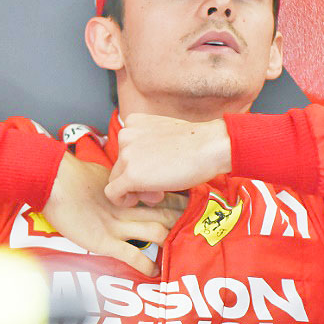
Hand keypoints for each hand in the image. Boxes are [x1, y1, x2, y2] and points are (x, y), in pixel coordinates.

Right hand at [42, 152, 187, 276]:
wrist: (53, 181)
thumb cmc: (72, 176)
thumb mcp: (103, 175)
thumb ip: (118, 181)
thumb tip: (127, 179)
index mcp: (128, 192)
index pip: (162, 196)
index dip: (178, 201)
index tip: (192, 204)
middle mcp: (128, 209)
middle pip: (166, 214)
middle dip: (183, 221)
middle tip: (198, 228)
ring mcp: (118, 226)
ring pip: (157, 232)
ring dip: (170, 242)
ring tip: (181, 252)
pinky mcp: (105, 242)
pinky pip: (132, 256)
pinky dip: (146, 265)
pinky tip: (155, 272)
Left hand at [105, 114, 231, 206]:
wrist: (210, 146)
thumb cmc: (196, 142)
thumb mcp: (165, 134)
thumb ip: (148, 146)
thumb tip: (142, 169)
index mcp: (133, 122)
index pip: (125, 150)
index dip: (139, 164)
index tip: (158, 170)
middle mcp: (125, 135)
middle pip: (120, 166)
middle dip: (137, 180)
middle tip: (159, 186)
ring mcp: (126, 155)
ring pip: (116, 180)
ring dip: (136, 190)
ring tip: (159, 191)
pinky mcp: (130, 175)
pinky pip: (113, 194)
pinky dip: (123, 201)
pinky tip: (140, 201)